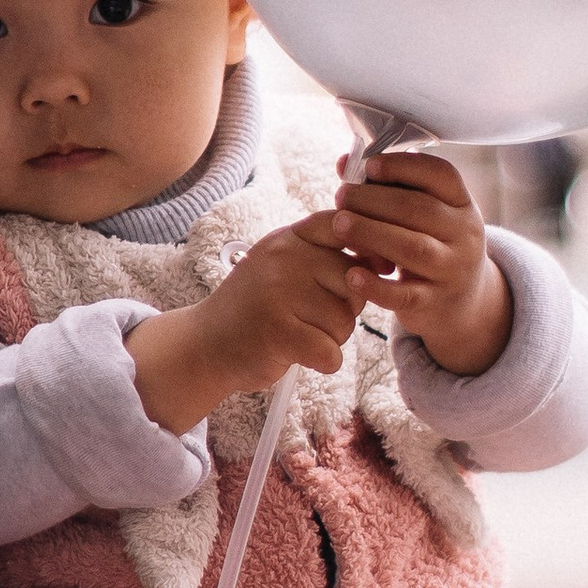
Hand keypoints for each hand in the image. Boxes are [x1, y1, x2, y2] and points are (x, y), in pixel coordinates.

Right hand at [132, 225, 362, 433]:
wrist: (205, 344)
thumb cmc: (254, 308)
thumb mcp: (281, 266)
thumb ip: (323, 255)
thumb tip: (383, 256)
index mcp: (288, 239)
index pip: (341, 225)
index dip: (368, 248)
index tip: (376, 268)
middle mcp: (284, 259)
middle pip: (354, 283)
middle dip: (346, 310)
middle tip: (313, 319)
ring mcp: (279, 294)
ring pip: (345, 322)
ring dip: (331, 339)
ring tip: (299, 335)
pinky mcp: (278, 332)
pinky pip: (330, 352)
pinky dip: (323, 363)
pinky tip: (300, 356)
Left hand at [330, 154, 509, 375]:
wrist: (462, 302)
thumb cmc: (430, 244)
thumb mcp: (421, 216)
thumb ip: (387, 188)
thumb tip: (345, 163)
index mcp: (461, 204)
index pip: (441, 175)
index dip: (404, 166)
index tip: (370, 165)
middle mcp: (464, 235)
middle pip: (420, 209)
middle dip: (375, 200)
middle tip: (341, 196)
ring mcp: (452, 270)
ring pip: (413, 248)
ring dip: (371, 233)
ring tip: (338, 224)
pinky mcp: (434, 303)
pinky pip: (404, 294)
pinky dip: (376, 285)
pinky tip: (351, 275)